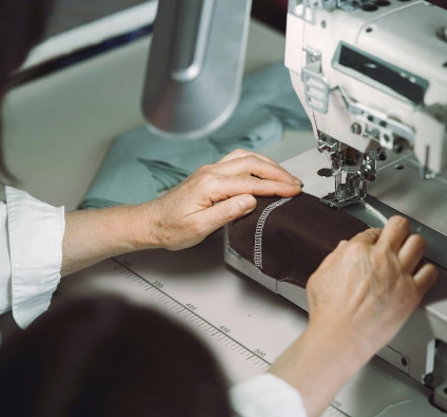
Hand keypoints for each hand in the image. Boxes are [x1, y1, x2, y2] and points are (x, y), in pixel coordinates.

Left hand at [143, 149, 302, 249]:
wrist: (150, 223)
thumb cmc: (170, 228)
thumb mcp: (199, 227)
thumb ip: (226, 212)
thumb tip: (251, 200)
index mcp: (210, 185)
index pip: (251, 183)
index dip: (275, 186)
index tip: (293, 190)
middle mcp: (210, 172)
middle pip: (252, 163)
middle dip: (278, 172)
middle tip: (296, 182)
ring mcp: (209, 170)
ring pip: (245, 158)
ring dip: (268, 164)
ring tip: (285, 176)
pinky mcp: (208, 174)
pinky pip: (237, 161)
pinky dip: (256, 163)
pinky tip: (262, 170)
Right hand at [305, 215, 437, 355]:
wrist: (340, 337)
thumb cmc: (328, 312)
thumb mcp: (320, 277)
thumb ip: (334, 258)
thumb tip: (344, 249)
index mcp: (356, 251)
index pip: (372, 231)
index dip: (374, 236)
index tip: (376, 241)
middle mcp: (380, 258)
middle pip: (399, 226)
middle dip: (398, 229)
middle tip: (398, 235)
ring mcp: (398, 274)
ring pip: (419, 243)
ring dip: (415, 245)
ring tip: (411, 251)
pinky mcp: (412, 293)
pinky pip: (431, 272)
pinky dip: (427, 270)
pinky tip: (420, 273)